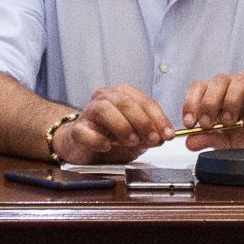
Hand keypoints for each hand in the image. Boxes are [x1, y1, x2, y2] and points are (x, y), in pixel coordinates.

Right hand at [53, 84, 174, 162]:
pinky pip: (85, 131)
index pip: (144, 101)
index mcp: (122, 95)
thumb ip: (148, 136)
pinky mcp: (76, 129)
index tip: (167, 133)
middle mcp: (105, 98)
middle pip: (125, 102)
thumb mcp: (135, 137)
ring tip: (131, 141)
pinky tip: (106, 146)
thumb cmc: (109, 137)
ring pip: (105, 109)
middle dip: (143, 121)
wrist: (82, 147)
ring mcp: (88, 112)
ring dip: (122, 126)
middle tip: (152, 139)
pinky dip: (98, 139)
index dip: (158, 117)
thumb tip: (161, 137)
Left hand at [178, 71, 243, 146]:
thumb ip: (209, 140)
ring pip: (230, 81)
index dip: (191, 103)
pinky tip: (242, 114)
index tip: (189, 122)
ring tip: (228, 122)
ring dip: (225, 102)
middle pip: (212, 83)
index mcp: (218, 98)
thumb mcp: (227, 143)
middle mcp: (232, 90)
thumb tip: (190, 141)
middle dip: (206, 104)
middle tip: (208, 124)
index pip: (199, 90)